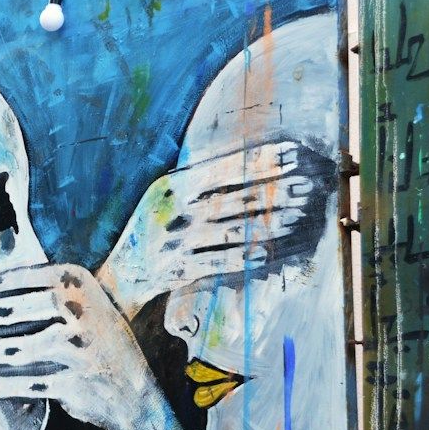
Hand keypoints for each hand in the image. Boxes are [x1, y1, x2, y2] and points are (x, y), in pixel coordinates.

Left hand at [0, 263, 198, 429]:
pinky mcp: (75, 381)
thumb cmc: (93, 341)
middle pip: (3, 310)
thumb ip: (37, 291)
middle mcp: (77, 307)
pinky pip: (23, 383)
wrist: (135, 393)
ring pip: (8, 349)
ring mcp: (78, 345)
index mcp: (73, 278)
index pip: (8, 279)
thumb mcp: (79, 302)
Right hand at [98, 142, 321, 318]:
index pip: (222, 169)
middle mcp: (172, 212)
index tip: (292, 155)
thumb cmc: (154, 226)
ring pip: (231, 231)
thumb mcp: (164, 194)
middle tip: (306, 186)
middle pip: (233, 199)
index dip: (259, 161)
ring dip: (268, 225)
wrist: (122, 273)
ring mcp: (175, 242)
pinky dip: (244, 258)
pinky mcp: (178, 269)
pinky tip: (267, 253)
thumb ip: (197, 180)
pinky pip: (219, 262)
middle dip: (274, 192)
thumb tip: (249, 163)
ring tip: (297, 217)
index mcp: (169, 186)